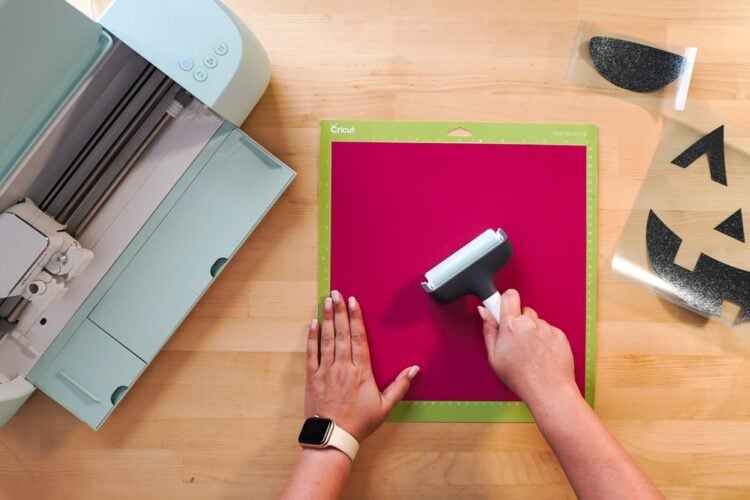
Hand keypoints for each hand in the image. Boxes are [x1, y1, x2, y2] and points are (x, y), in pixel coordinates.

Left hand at [305, 290, 419, 441]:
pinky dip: (311, 338)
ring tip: (326, 301)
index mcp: (361, 372)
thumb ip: (400, 386)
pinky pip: (311, 354)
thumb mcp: (385, 407)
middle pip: (342, 333)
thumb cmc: (359, 423)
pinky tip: (312, 324)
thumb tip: (414, 369)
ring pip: (326, 339)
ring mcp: (326, 371)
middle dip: (339, 311)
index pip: (359, 338)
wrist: (333, 438)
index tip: (353, 302)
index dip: (355, 318)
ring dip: (327, 319)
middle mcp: (343, 367)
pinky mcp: (312, 378)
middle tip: (336, 293)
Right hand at [479, 289, 577, 409]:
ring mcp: (547, 328)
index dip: (505, 301)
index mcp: (511, 326)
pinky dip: (546, 339)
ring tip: (531, 353)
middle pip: (523, 311)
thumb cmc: (521, 378)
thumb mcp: (494, 357)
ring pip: (537, 322)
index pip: (509, 296)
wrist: (549, 390)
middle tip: (517, 341)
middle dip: (519, 322)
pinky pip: (549, 331)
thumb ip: (489, 329)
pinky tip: (542, 355)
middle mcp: (530, 323)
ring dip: (533, 332)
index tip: (502, 308)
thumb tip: (484, 312)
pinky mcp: (560, 335)